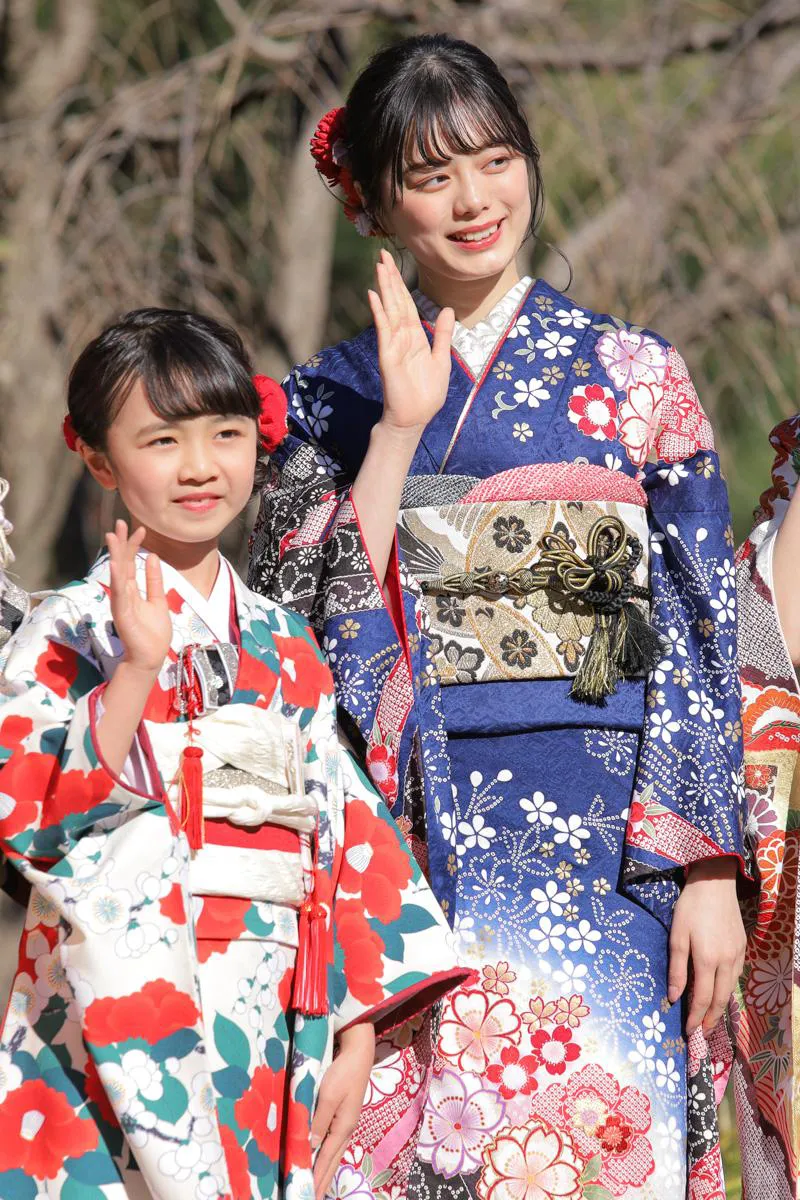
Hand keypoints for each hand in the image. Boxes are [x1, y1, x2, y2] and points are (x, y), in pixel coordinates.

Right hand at [106, 520, 171, 673]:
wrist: (150, 657)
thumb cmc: (153, 632)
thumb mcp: (157, 600)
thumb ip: (154, 580)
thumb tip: (153, 557)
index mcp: (131, 590)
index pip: (130, 562)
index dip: (134, 545)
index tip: (140, 528)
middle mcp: (123, 593)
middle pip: (121, 563)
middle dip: (121, 543)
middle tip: (119, 523)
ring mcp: (121, 602)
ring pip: (117, 574)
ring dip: (115, 555)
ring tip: (113, 536)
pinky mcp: (122, 613)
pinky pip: (119, 593)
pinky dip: (118, 578)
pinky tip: (117, 563)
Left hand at [311, 1021, 375, 1198]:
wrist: (359, 1052)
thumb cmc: (343, 1072)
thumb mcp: (329, 1095)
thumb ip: (319, 1121)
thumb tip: (311, 1146)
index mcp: (343, 1127)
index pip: (326, 1159)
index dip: (316, 1178)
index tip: (309, 1195)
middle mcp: (345, 1129)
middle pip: (332, 1161)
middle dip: (322, 1180)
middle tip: (312, 1197)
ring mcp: (346, 1122)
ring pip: (333, 1153)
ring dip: (324, 1170)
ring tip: (317, 1186)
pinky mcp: (343, 1114)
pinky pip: (333, 1142)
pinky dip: (327, 1155)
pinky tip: (322, 1158)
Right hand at [368, 248, 453, 434]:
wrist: (414, 418)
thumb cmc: (426, 393)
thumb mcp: (442, 359)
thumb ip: (443, 335)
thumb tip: (449, 310)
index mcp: (415, 337)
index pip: (407, 305)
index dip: (401, 284)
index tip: (395, 264)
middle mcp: (402, 337)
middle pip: (395, 301)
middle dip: (390, 278)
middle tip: (383, 254)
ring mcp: (393, 344)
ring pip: (389, 310)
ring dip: (384, 287)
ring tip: (379, 266)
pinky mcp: (387, 355)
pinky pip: (383, 329)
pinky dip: (379, 312)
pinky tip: (373, 295)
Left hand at [668, 856, 745, 1034]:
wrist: (715, 883)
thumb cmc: (690, 907)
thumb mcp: (676, 936)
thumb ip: (676, 969)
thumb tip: (673, 997)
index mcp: (708, 960)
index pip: (701, 999)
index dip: (695, 1018)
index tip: (689, 1032)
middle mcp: (727, 962)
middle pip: (719, 1000)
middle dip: (710, 1020)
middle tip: (703, 1035)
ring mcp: (737, 955)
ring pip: (730, 990)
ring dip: (720, 1007)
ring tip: (710, 1019)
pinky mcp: (742, 947)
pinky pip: (736, 976)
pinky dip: (727, 990)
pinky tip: (720, 992)